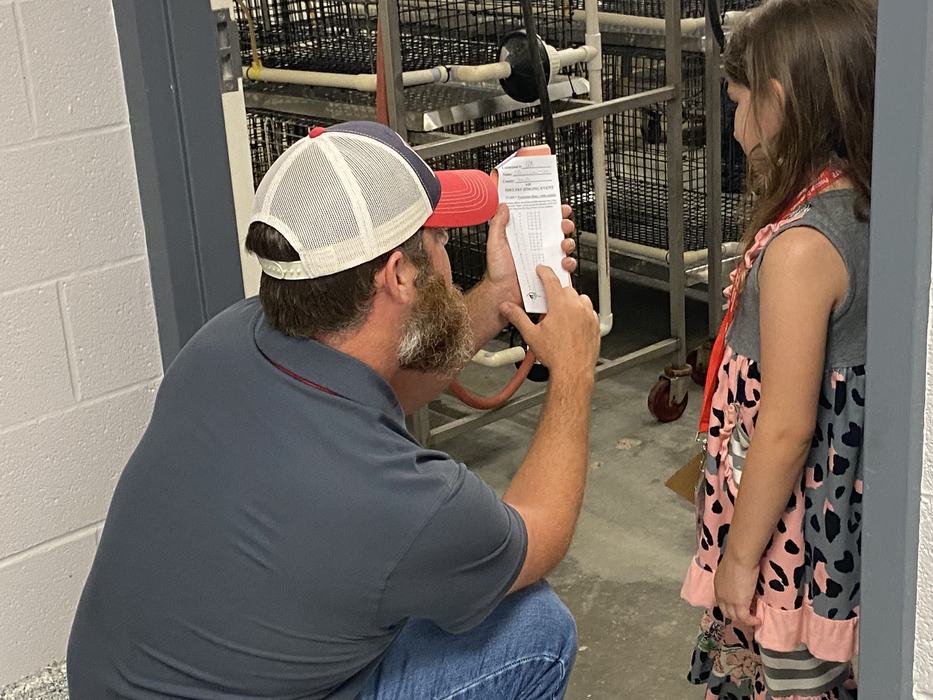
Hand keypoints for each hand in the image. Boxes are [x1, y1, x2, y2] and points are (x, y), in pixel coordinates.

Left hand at [485, 145, 576, 307]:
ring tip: (563, 245)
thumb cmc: (497, 271)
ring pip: (565, 247)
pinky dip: (569, 264)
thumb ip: (497, 224)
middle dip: (565, 224)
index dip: (552, 212)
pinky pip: (565, 267)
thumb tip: (503, 206)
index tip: (558, 207)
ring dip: (568, 243)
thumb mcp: (495, 243)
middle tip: (563, 224)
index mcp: (525, 236)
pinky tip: (562, 263)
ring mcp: (545, 259)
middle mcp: (536, 246)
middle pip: (557, 231)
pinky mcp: (551, 273)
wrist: (502, 294)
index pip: (541, 219)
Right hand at [499, 266, 599, 380]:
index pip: (551, 280)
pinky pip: (589, 310)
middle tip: (548, 303)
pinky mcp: (596, 324)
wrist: (573, 371)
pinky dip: (582, 312)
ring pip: (580, 298)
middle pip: (565, 289)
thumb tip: (507, 308)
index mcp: (560, 305)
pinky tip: (573, 323)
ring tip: (562, 314)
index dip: (544, 272)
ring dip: (571, 301)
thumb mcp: (531, 335)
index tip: (542, 270)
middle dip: (556, 292)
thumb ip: (518, 317)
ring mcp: (588, 315)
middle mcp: (577, 307)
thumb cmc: (556, 356)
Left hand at [714, 553, 759, 628]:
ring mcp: (729, 601)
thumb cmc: (737, 557)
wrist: (740, 557)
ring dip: (744, 620)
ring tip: (753, 619)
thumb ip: (733, 577)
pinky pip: (745, 618)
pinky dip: (752, 621)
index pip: (721, 601)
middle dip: (736, 616)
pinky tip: (758, 620)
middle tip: (747, 616)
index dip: (730, 607)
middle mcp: (721, 594)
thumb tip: (741, 579)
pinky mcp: (739, 604)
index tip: (738, 608)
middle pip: (726, 612)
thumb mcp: (731, 569)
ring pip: (735, 617)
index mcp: (718, 584)